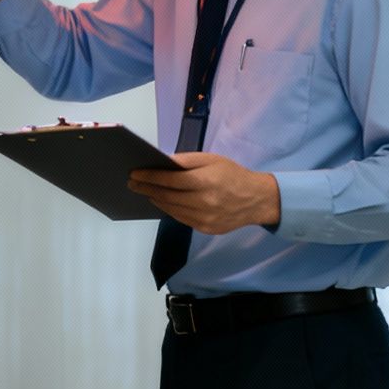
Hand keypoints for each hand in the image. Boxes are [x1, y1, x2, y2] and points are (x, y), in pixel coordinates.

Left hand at [127, 152, 280, 234]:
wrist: (256, 200)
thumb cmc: (232, 174)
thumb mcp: (212, 159)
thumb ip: (187, 161)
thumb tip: (163, 162)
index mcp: (205, 181)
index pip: (170, 180)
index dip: (150, 177)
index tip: (135, 173)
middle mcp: (203, 202)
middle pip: (167, 196)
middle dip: (147, 188)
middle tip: (132, 183)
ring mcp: (204, 218)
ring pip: (172, 209)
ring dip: (155, 200)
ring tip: (144, 192)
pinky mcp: (205, 229)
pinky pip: (181, 219)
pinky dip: (169, 210)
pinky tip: (162, 202)